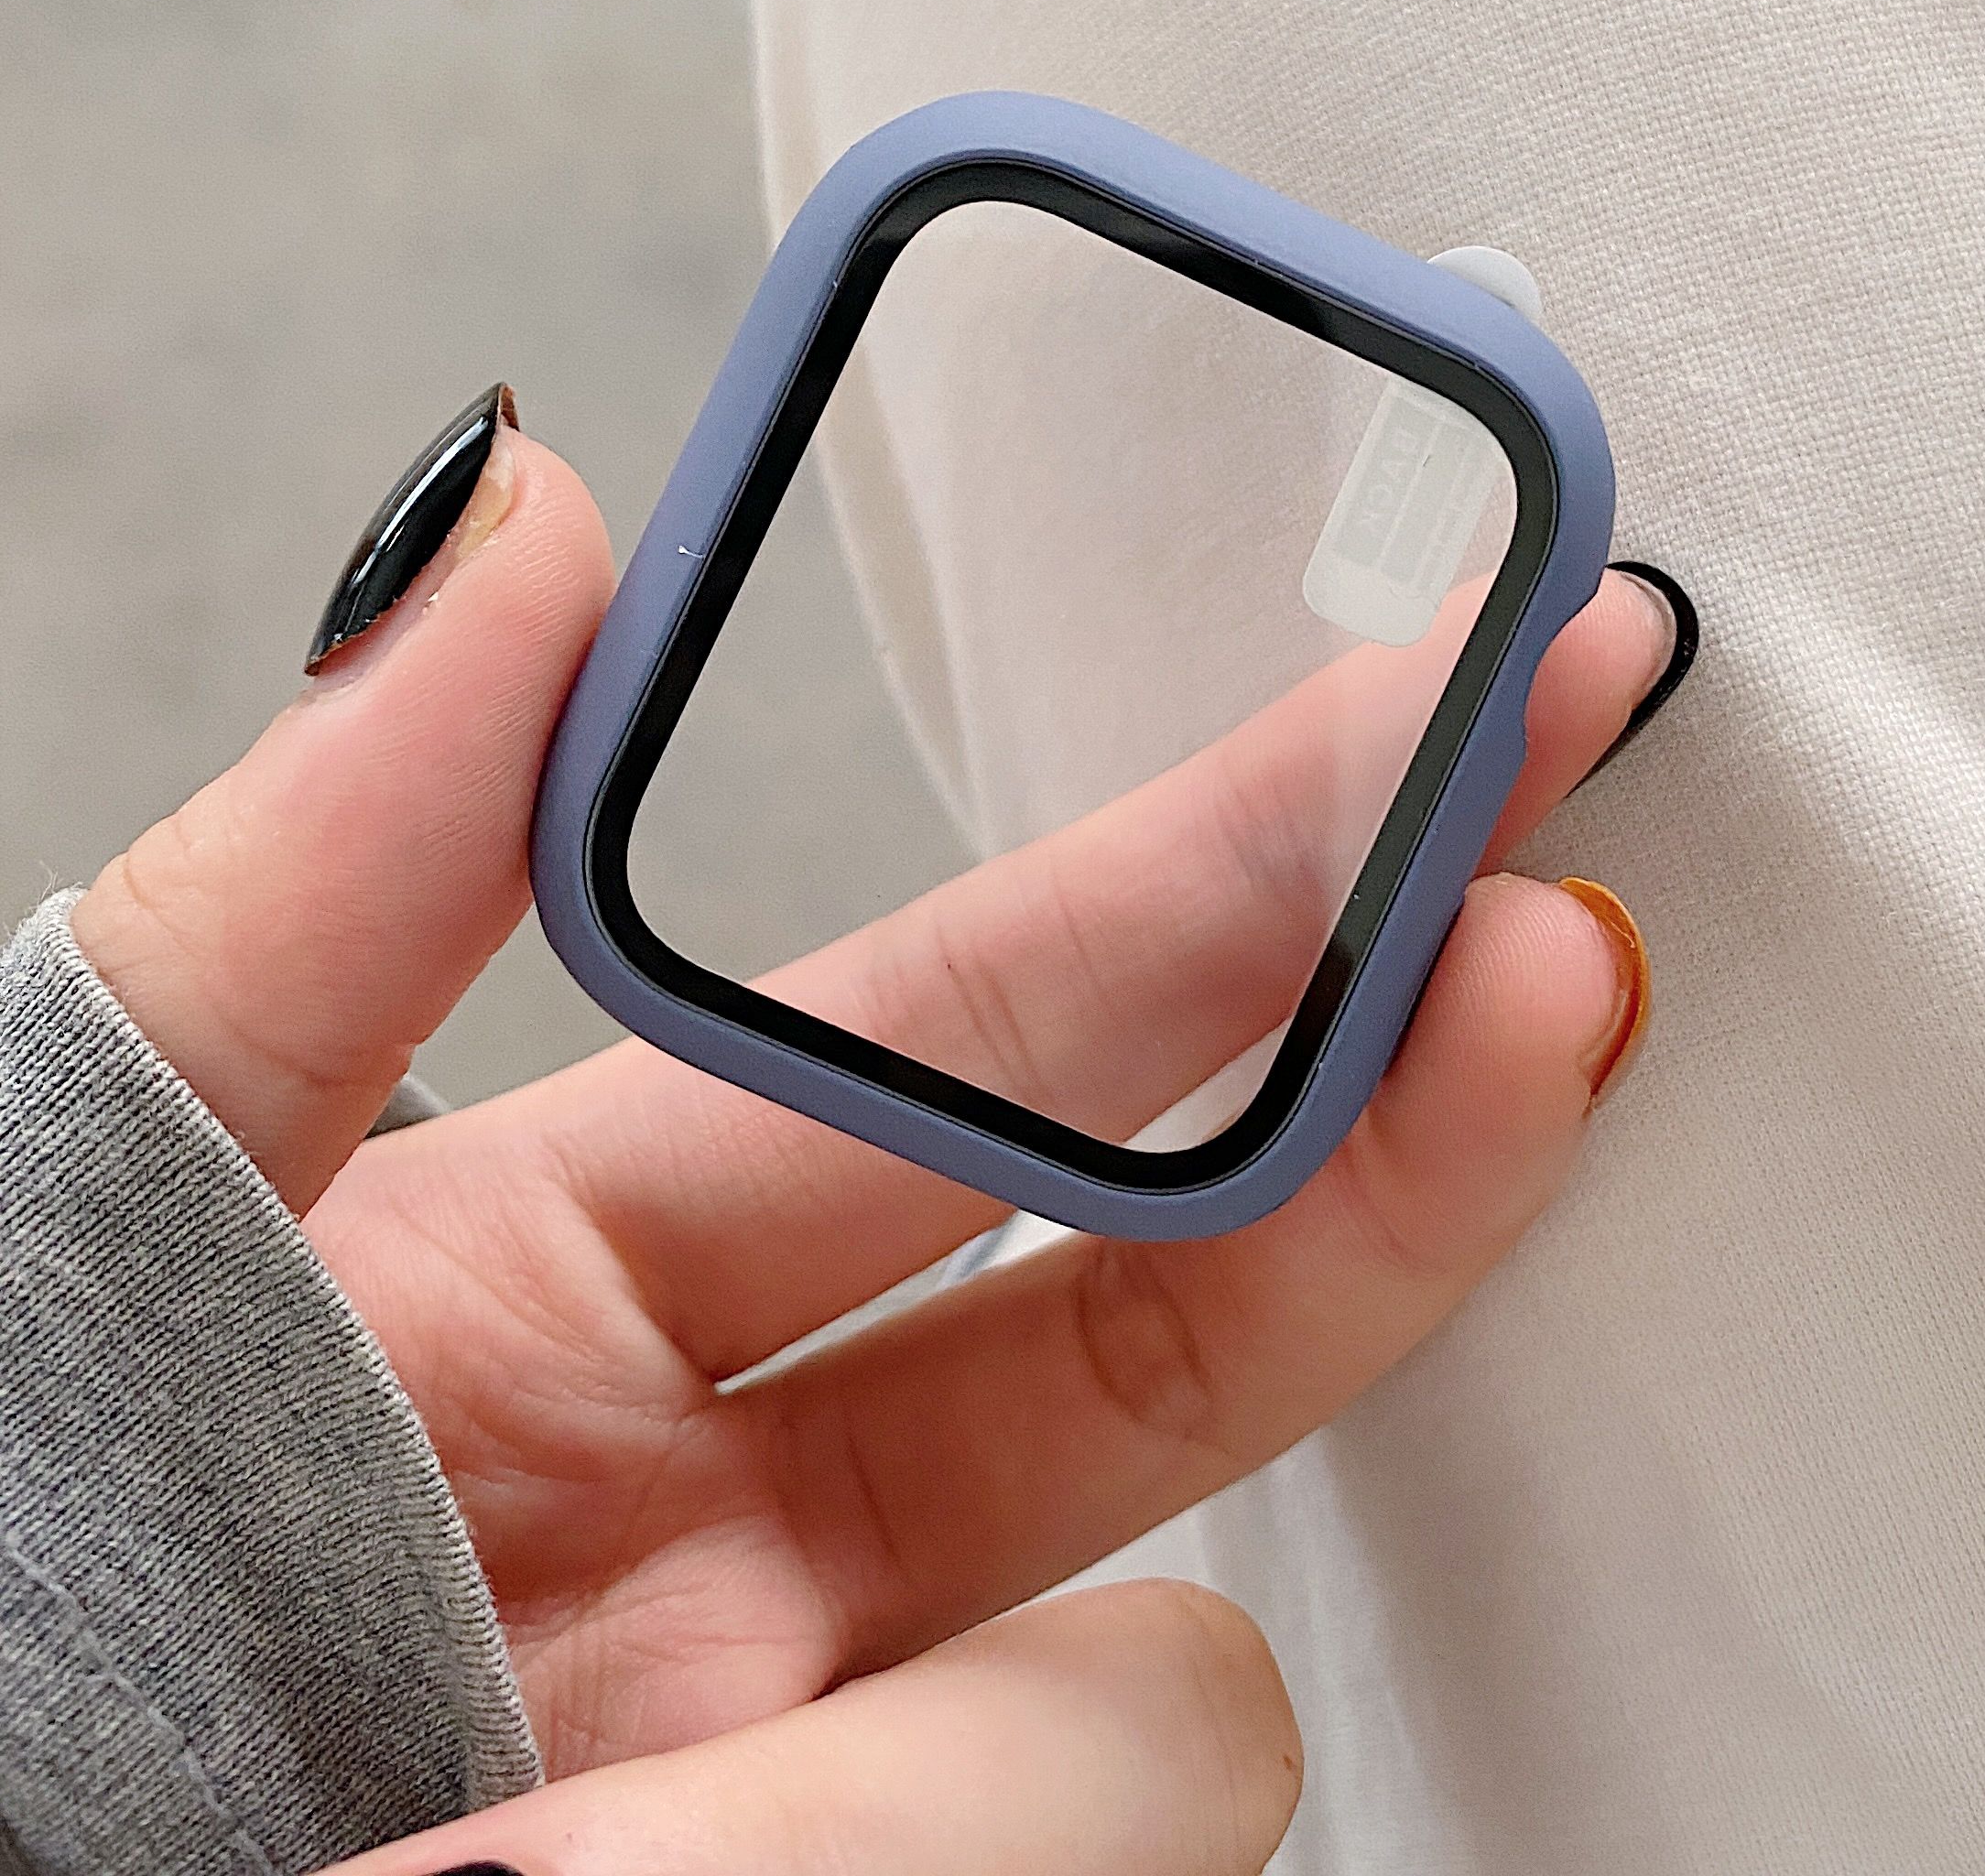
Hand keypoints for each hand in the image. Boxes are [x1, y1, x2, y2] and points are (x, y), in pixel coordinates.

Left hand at [72, 393, 1675, 1871]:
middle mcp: (725, 1531)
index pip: (998, 1031)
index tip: (1453, 705)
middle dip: (1391, 1094)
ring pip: (1161, 1689)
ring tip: (648, 1849)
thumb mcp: (94, 1202)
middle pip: (1182, 1291)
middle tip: (1567, 942)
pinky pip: (1103, 1832)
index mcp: (548, 1282)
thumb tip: (546, 514)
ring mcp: (810, 1773)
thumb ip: (323, 885)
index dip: (1249, 858)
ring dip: (988, 1749)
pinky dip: (957, 1862)